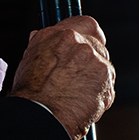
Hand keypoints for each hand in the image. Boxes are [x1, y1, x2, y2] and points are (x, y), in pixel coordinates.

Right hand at [10, 15, 114, 139]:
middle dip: (91, 62)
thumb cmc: (30, 94)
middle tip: (79, 79)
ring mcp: (94, 59)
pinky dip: (99, 96)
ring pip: (103, 67)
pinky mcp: (106, 78)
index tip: (89, 43)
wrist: (39, 116)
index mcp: (59, 35)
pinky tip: (83, 104)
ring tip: (76, 96)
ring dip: (95, 80)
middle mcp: (78, 42)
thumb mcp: (30, 60)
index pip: (86, 23)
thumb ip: (43, 45)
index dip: (89, 35)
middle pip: (97, 46)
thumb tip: (42, 37)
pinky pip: (107, 87)